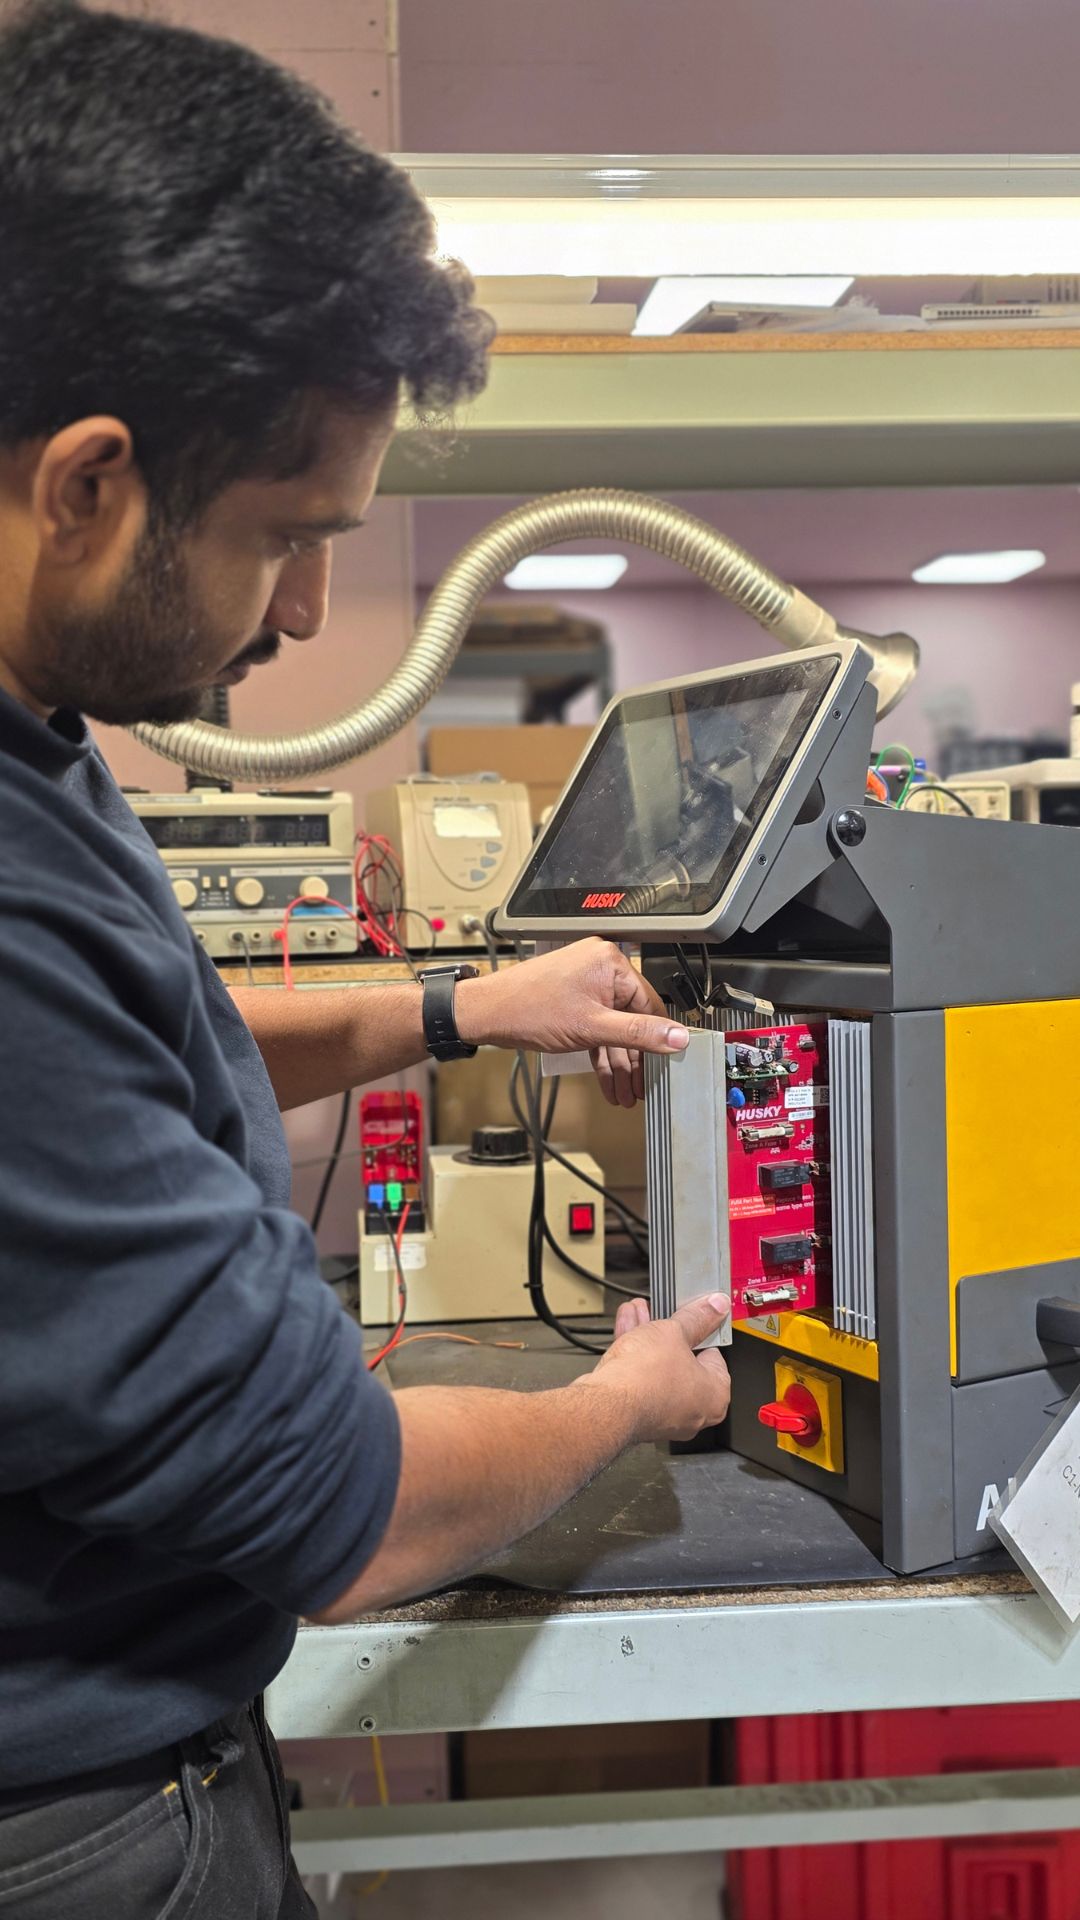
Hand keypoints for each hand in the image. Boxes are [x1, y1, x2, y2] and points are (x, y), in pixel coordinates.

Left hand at [455, 937, 688, 1108]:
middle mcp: (601, 967)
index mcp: (611, 963)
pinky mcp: (574, 998)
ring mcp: (586, 983)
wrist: (486, 1013)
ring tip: (625, 1092)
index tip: (665, 1066)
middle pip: (632, 1020)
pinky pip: (597, 1027)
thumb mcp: (592, 1027)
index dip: (658, 1040)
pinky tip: (608, 1081)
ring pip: (613, 1028)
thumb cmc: (528, 1009)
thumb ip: (638, 1033)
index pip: (651, 1004)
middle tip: (641, 1088)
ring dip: (618, 1063)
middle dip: (634, 1060)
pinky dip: (601, 1052)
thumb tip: (676, 1037)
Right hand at [582, 1292, 730, 1443]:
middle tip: (664, 1314)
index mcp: (714, 1396)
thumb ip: (696, 1318)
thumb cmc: (647, 1380)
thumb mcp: (674, 1332)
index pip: (714, 1355)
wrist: (607, 1404)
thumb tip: (715, 1307)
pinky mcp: (639, 1413)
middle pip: (684, 1361)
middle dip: (668, 1332)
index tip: (692, 1317)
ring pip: (659, 1368)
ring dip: (648, 1338)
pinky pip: (641, 1379)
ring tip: (640, 1313)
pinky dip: (635, 1356)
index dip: (700, 1331)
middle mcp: (693, 1411)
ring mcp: (665, 1414)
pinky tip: (627, 1329)